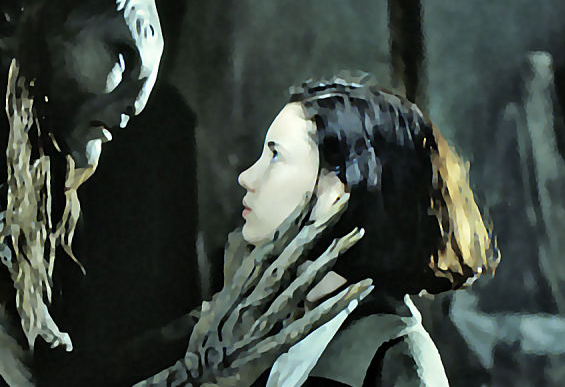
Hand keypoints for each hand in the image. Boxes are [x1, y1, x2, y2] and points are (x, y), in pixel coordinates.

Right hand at [140, 191, 372, 385]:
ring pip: (306, 280)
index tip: (309, 196)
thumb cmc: (209, 335)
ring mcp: (271, 316)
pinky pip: (315, 318)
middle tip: (342, 202)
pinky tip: (361, 287)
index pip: (270, 245)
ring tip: (357, 234)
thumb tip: (239, 243)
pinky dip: (338, 303)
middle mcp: (257, 294)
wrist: (203, 368)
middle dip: (318, 227)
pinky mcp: (282, 339)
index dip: (290, 221)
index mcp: (241, 283)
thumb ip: (233, 272)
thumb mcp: (218, 299)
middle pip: (292, 255)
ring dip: (332, 256)